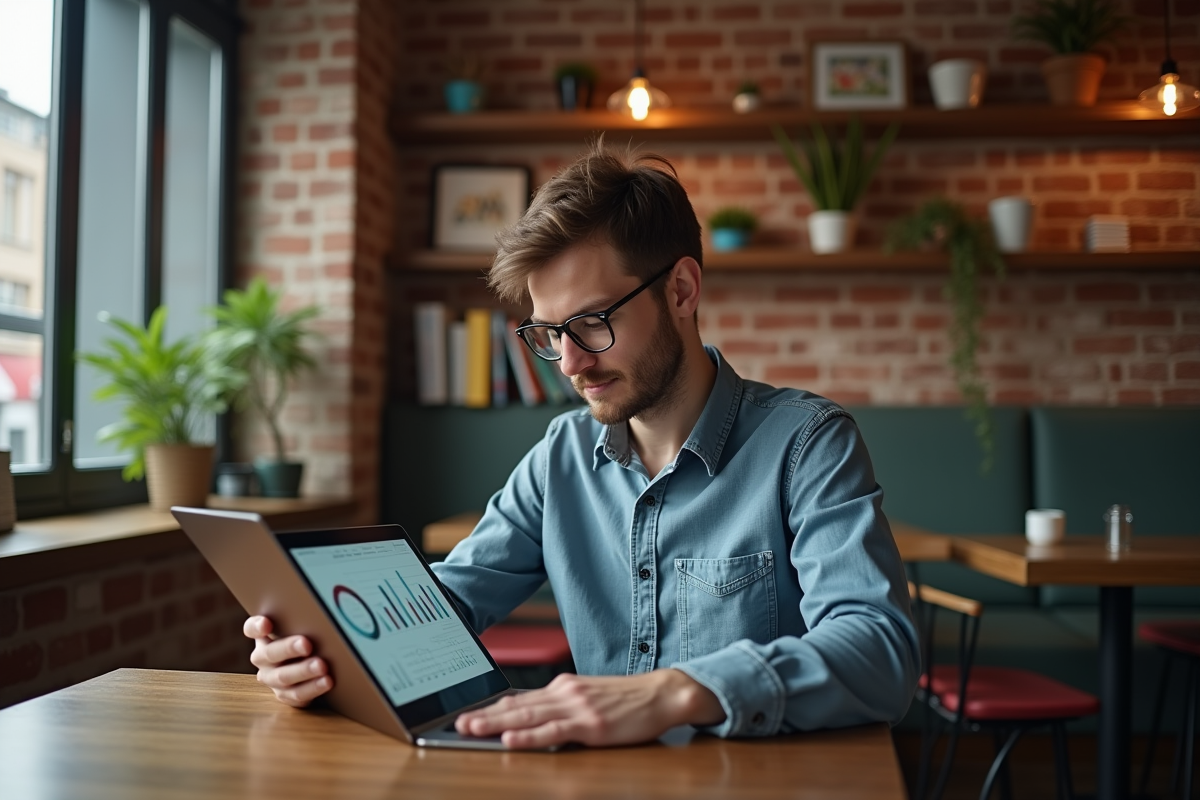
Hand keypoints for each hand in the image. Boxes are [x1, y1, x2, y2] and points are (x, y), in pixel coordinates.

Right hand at [244, 615, 332, 706]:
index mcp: (263, 637)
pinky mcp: (286, 695)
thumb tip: (325, 607)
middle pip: (270, 653)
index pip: (251, 628)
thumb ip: (302, 619)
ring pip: (283, 677)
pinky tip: (326, 681)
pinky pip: (297, 695)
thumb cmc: (307, 637)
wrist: (311, 667)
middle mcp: (263, 658)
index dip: (256, 626)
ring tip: (322, 666)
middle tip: (307, 644)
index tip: (266, 623)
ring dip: (303, 671)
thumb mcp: (301, 626)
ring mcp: (272, 679)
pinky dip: (312, 688)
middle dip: (289, 649)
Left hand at [454, 669, 724, 749]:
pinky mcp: (590, 725)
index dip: (493, 708)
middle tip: (458, 723)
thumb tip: (534, 717)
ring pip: (528, 717)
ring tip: (472, 730)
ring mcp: (577, 708)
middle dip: (485, 715)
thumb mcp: (590, 697)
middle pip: (517, 706)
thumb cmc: (628, 700)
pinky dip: (530, 736)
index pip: (521, 698)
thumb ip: (562, 706)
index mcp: (564, 687)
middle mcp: (565, 693)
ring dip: (497, 724)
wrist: (661, 694)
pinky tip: (512, 738)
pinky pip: (553, 732)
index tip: (469, 713)